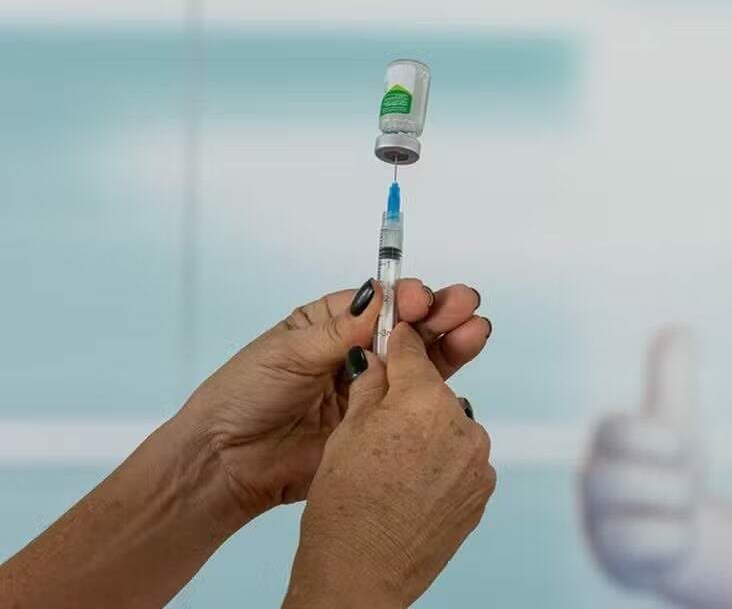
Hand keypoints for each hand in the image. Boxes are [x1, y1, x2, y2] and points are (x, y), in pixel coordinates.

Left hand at [176, 279, 489, 519]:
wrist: (228, 462)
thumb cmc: (244, 396)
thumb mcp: (289, 353)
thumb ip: (341, 331)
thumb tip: (384, 298)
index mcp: (331, 323)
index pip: (379, 303)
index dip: (404, 298)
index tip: (421, 298)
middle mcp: (357, 351)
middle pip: (408, 328)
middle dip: (439, 313)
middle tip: (464, 305)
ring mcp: (372, 388)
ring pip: (420, 360)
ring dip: (450, 341)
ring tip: (475, 329)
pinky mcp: (381, 424)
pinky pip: (416, 400)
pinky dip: (442, 381)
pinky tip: (460, 362)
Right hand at [283, 323, 495, 608]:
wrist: (362, 574)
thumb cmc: (345, 508)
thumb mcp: (346, 431)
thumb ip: (369, 385)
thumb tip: (377, 358)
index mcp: (425, 400)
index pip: (413, 352)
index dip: (397, 343)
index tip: (394, 336)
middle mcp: (462, 424)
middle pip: (434, 392)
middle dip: (409, 398)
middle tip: (379, 421)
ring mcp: (478, 461)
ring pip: (449, 426)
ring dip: (428, 432)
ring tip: (393, 463)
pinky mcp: (482, 490)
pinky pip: (461, 459)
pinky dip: (441, 462)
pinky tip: (412, 482)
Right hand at [581, 328, 701, 591]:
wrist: (687, 536)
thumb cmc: (673, 474)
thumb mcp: (678, 427)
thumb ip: (672, 381)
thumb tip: (677, 328)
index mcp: (604, 443)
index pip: (614, 431)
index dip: (656, 439)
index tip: (679, 447)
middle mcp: (590, 483)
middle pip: (618, 480)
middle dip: (673, 483)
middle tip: (685, 487)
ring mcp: (598, 527)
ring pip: (635, 521)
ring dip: (677, 514)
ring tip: (679, 513)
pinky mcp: (613, 565)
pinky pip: (651, 552)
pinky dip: (678, 544)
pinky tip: (675, 542)